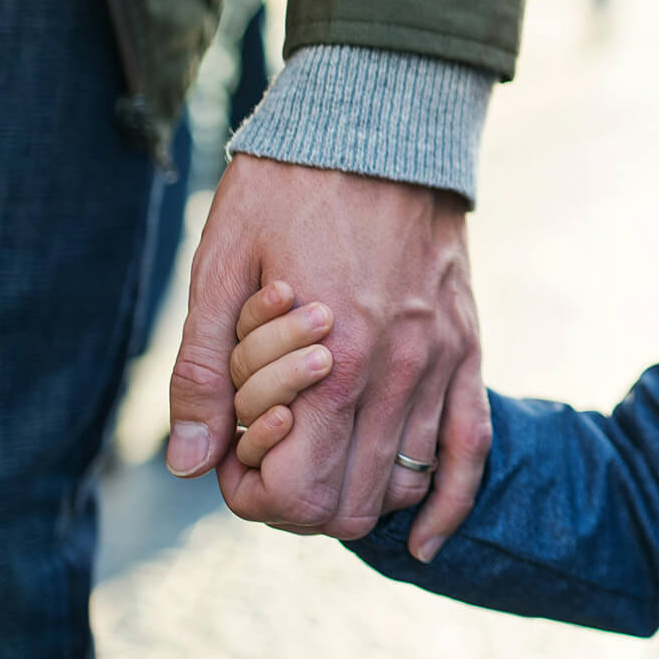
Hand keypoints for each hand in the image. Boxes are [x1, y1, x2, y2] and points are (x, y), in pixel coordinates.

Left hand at [167, 155, 490, 560]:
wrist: (383, 120)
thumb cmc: (290, 184)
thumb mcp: (221, 265)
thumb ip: (203, 370)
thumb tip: (187, 463)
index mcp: (331, 357)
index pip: (296, 492)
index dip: (250, 496)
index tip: (228, 458)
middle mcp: (395, 372)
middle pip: (348, 506)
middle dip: (295, 501)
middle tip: (264, 457)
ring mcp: (439, 362)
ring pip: (401, 487)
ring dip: (352, 493)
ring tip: (316, 451)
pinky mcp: (466, 347)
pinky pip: (470, 449)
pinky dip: (446, 504)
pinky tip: (422, 538)